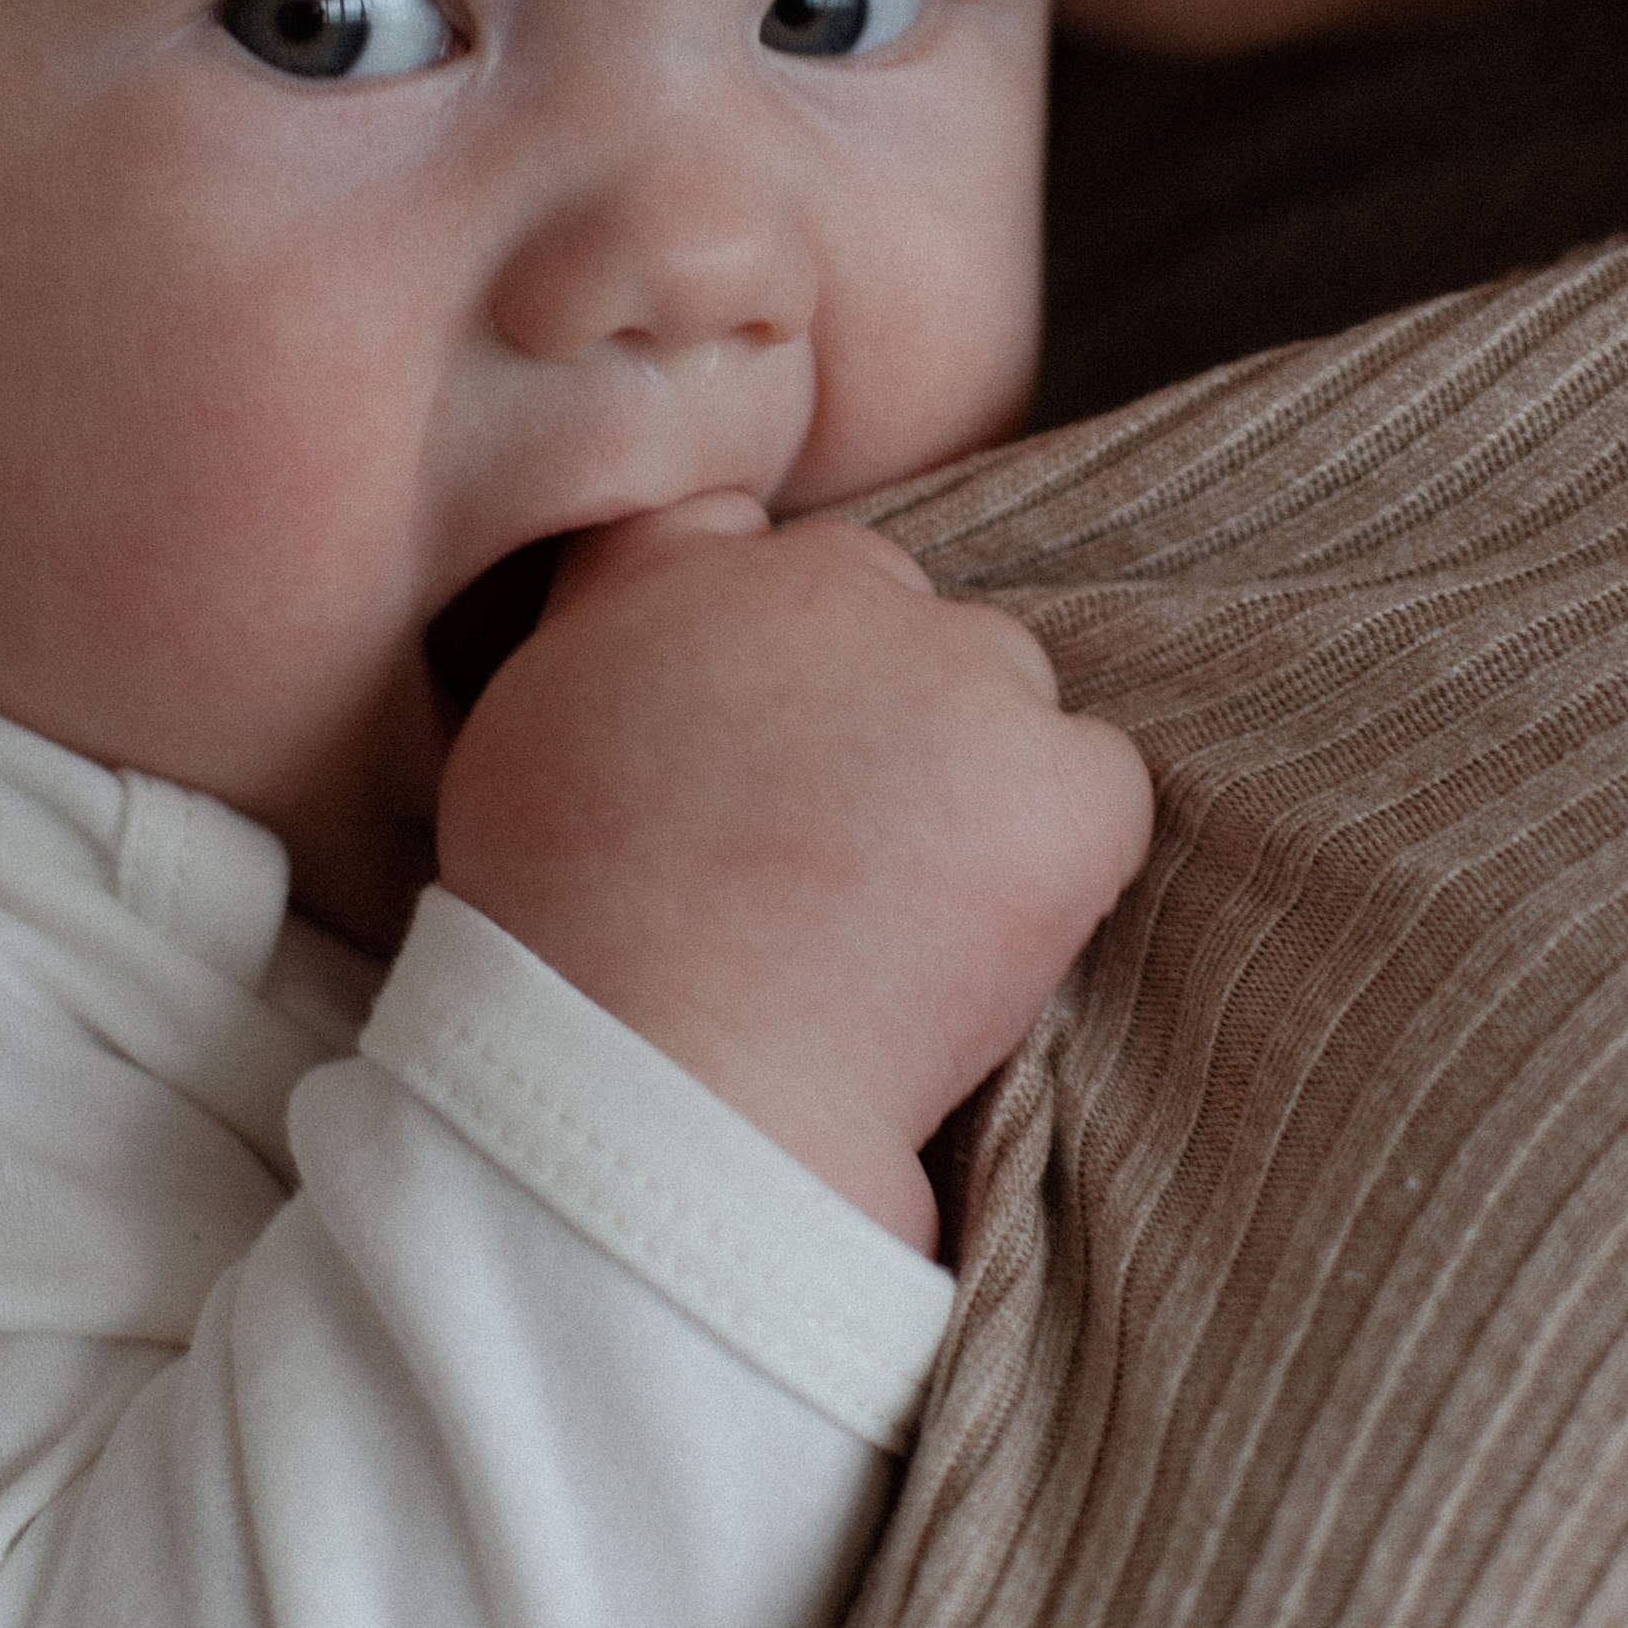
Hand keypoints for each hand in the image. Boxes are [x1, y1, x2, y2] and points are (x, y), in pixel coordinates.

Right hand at [436, 498, 1151, 1254]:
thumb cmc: (564, 940)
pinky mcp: (1054, 781)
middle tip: (839, 856)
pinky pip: (1100, 788)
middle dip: (889, 713)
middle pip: (905, 616)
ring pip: (1005, 691)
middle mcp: (826, 587)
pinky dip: (1066, 861)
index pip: (785, 558)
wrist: (661, 1078)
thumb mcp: (527, 726)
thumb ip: (613, 615)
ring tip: (900, 917)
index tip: (776, 757)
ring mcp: (955, 676)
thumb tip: (705, 549)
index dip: (792, 658)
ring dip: (975, 778)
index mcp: (684, 569)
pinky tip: (981, 947)